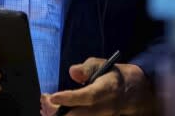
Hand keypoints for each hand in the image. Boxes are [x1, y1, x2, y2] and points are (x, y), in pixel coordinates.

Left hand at [40, 59, 159, 115]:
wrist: (130, 92)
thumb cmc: (111, 76)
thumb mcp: (101, 64)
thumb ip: (87, 67)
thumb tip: (72, 72)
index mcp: (107, 89)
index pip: (88, 96)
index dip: (70, 98)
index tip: (52, 97)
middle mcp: (104, 108)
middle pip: (79, 115)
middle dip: (57, 111)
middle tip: (44, 101)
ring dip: (58, 115)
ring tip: (45, 106)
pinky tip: (52, 111)